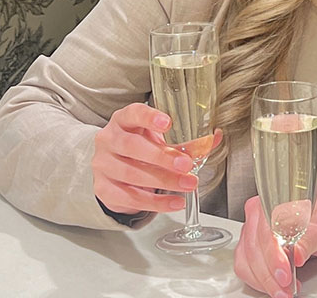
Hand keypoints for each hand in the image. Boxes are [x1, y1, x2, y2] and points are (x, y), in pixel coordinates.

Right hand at [91, 102, 222, 215]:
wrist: (115, 168)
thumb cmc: (142, 145)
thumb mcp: (160, 137)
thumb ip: (186, 137)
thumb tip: (214, 139)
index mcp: (124, 120)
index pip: (133, 113)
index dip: (149, 117)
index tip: (168, 123)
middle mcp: (109, 139)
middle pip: (132, 146)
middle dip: (161, 156)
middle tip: (186, 164)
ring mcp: (103, 165)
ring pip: (131, 174)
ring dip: (163, 181)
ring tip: (188, 184)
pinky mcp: (103, 189)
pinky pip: (130, 198)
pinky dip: (155, 203)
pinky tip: (175, 202)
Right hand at [234, 192, 316, 297]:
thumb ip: (309, 240)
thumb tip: (296, 254)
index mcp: (273, 203)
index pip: (265, 233)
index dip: (273, 257)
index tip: (285, 274)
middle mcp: (258, 216)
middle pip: (253, 251)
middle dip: (269, 276)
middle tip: (286, 288)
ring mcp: (252, 233)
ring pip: (246, 263)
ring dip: (264, 282)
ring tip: (284, 291)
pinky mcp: (251, 249)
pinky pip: (246, 268)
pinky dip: (260, 282)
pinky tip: (277, 286)